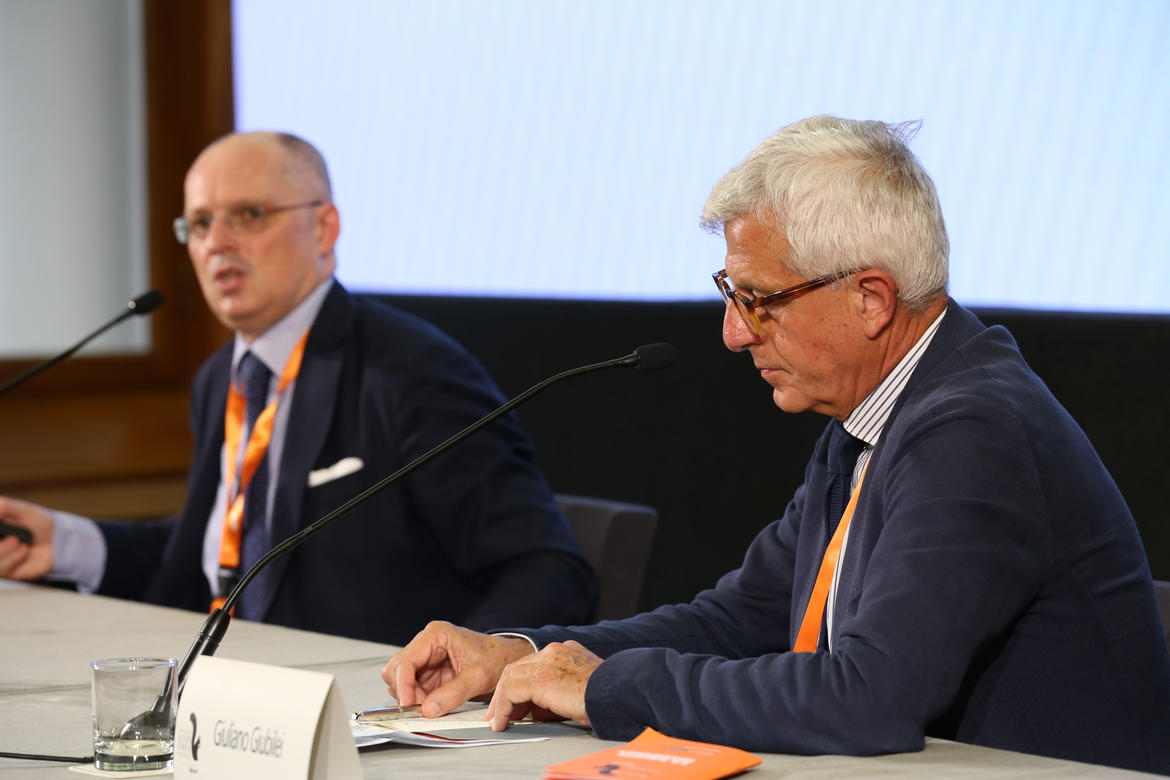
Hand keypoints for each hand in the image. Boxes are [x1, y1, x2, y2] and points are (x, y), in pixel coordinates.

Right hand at [0, 497, 54, 580]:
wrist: (59, 540)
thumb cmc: (39, 523)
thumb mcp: (23, 510)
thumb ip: (5, 506)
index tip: (0, 530)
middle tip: (12, 538)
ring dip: (2, 551)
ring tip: (18, 542)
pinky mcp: (7, 571)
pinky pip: (2, 570)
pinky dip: (12, 559)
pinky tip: (24, 551)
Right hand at [382, 621, 533, 717]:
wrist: (507, 660)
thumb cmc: (496, 659)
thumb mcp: (478, 677)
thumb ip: (453, 694)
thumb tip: (428, 709)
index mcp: (436, 635)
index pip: (405, 661)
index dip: (402, 685)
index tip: (408, 705)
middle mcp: (426, 643)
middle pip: (396, 670)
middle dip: (405, 691)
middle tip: (421, 708)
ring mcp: (426, 658)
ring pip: (400, 680)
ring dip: (411, 697)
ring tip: (432, 705)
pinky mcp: (428, 672)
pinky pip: (411, 688)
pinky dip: (417, 700)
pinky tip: (432, 704)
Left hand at [486, 640, 600, 730]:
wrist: (620, 693)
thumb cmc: (607, 697)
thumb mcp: (580, 692)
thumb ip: (557, 696)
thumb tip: (537, 712)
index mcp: (567, 652)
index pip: (534, 666)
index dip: (521, 687)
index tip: (515, 705)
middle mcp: (555, 650)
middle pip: (519, 668)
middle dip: (506, 693)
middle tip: (499, 714)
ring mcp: (547, 660)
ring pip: (511, 677)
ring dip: (501, 702)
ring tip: (498, 721)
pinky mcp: (540, 676)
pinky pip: (511, 691)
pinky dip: (503, 708)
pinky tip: (503, 722)